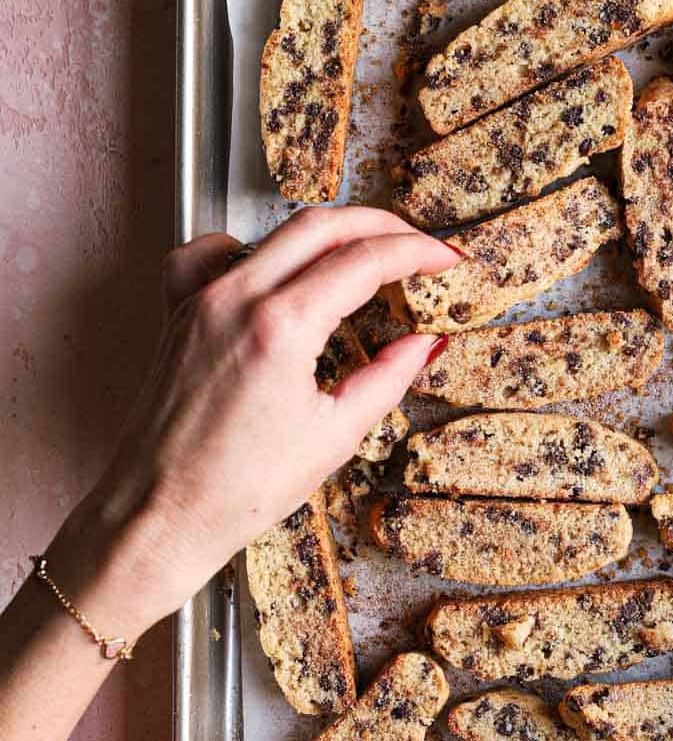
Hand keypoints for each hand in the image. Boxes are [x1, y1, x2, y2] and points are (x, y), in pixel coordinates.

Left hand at [47, 206, 457, 638]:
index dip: (416, 253)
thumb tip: (426, 344)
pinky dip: (246, 247)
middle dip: (381, 227)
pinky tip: (269, 265)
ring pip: (275, 233)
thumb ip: (388, 377)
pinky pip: (208, 253)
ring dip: (328, 232)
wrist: (159, 515)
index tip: (445, 259)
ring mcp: (202, 300)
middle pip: (323, 226)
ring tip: (363, 252)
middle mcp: (237, 298)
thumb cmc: (238, 489)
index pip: (365, 261)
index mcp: (281, 326)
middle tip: (417, 245)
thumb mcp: (335, 435)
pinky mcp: (179, 314)